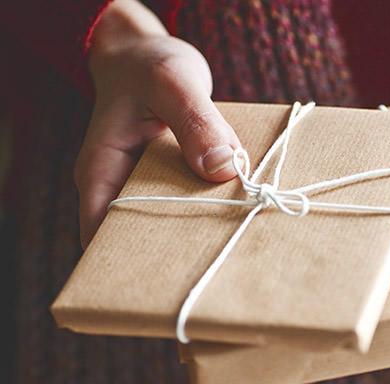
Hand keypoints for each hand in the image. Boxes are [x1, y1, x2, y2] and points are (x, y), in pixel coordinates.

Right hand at [75, 0, 240, 247]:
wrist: (149, 53)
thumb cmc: (149, 63)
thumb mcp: (172, 82)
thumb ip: (196, 122)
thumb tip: (221, 169)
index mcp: (101, 172)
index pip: (100, 235)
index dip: (126, 264)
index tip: (169, 280)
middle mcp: (120, 186)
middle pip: (139, 240)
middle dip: (173, 257)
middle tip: (216, 266)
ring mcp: (149, 184)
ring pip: (170, 223)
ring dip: (199, 232)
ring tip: (235, 247)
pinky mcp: (175, 178)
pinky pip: (193, 201)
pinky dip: (214, 206)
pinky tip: (244, 212)